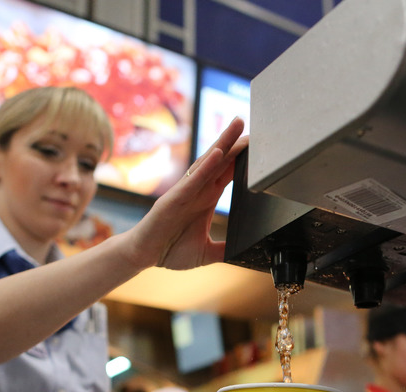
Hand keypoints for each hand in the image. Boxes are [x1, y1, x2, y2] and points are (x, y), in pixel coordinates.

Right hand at [125, 117, 247, 270]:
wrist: (144, 256)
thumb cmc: (170, 251)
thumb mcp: (206, 253)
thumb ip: (224, 250)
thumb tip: (245, 253)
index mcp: (206, 199)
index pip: (229, 173)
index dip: (244, 158)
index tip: (261, 145)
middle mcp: (197, 190)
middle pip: (221, 160)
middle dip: (236, 141)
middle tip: (254, 122)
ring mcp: (185, 192)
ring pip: (207, 163)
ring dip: (223, 143)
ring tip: (237, 125)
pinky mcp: (173, 200)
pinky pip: (192, 181)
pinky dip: (206, 167)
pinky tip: (219, 154)